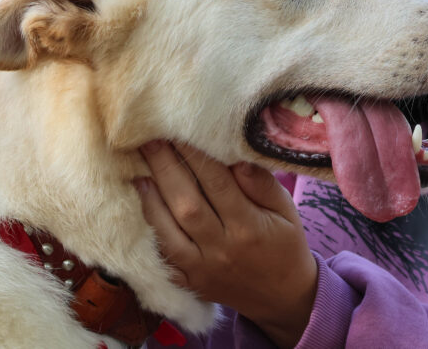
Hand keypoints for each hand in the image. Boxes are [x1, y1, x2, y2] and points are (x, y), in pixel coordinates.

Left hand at [136, 142, 317, 347]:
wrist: (283, 297)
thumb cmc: (286, 244)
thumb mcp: (287, 211)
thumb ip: (263, 184)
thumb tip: (237, 156)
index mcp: (250, 227)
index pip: (218, 184)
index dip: (196, 155)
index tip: (181, 130)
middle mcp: (222, 248)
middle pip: (187, 204)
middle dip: (166, 168)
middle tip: (150, 139)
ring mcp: (203, 269)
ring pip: (169, 230)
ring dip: (152, 197)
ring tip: (140, 166)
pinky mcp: (190, 282)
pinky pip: (164, 255)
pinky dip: (151, 227)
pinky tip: (143, 200)